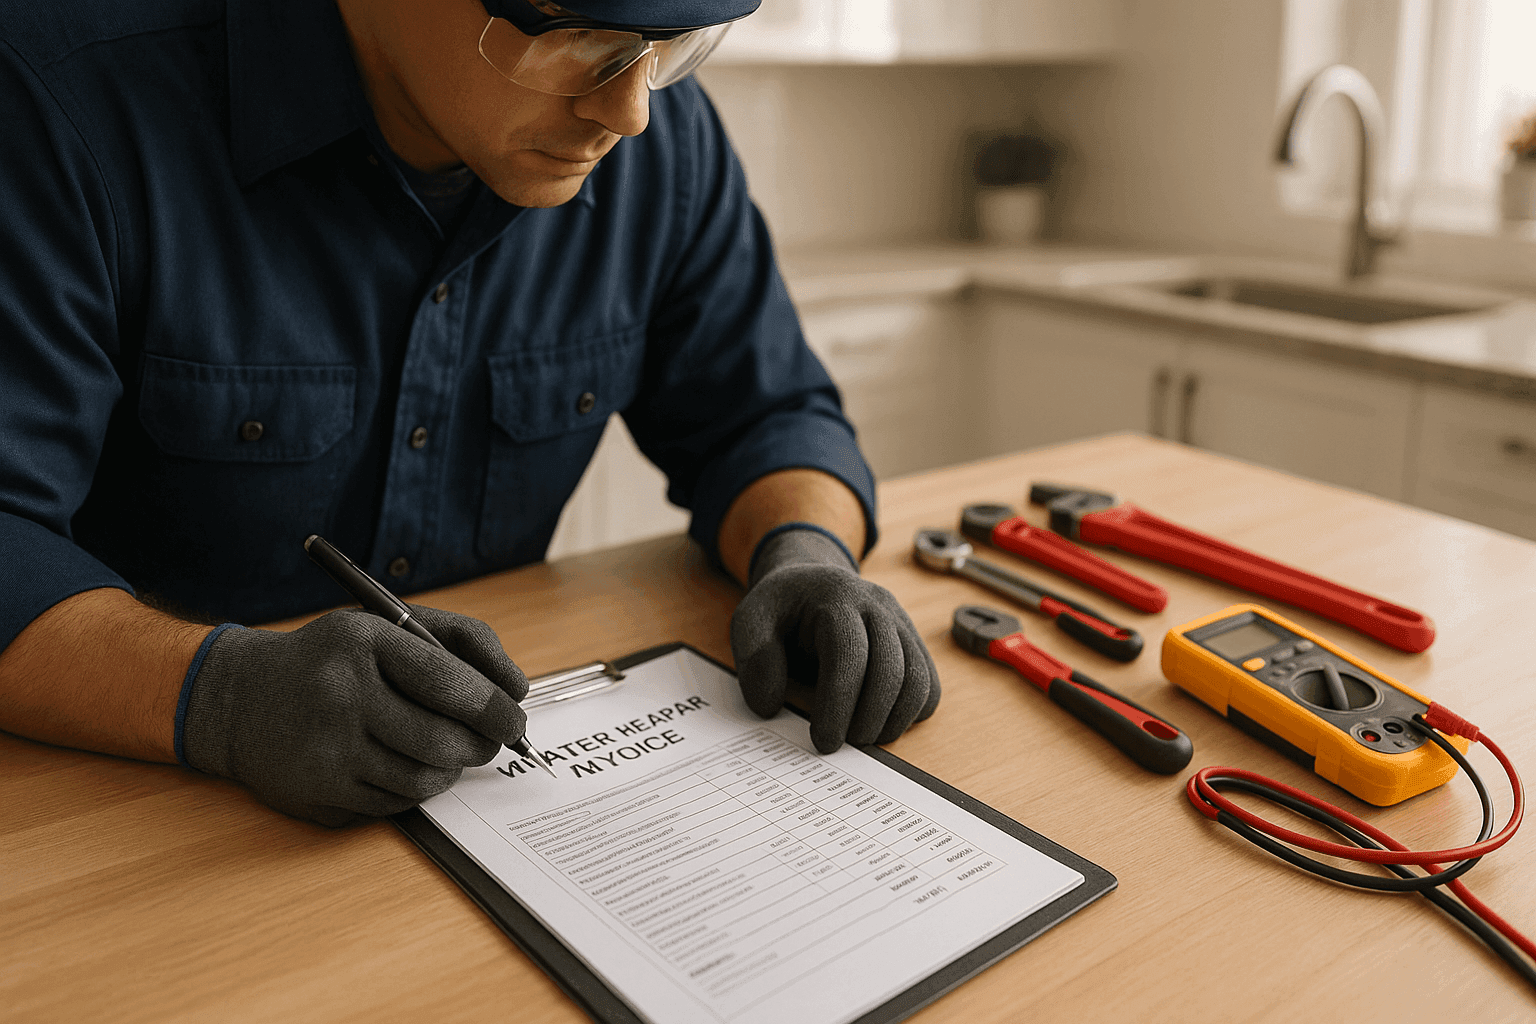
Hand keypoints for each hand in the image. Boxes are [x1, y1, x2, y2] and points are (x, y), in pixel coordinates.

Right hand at [182, 606, 527, 825]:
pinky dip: (415, 790)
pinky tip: (407, 766)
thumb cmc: (330, 659)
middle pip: (442, 740)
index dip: (493, 708)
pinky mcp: (317, 794)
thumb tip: (516, 690)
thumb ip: (460, 641)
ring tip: (449, 751)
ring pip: (424, 780)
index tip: (514, 719)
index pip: (449, 682)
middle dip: (481, 745)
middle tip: (490, 741)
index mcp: (362, 644)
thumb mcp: (387, 625)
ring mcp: (325, 751)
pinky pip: (393, 805)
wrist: (237, 699)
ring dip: (450, 769)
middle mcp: (340, 697)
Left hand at [730, 528, 939, 752]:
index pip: (849, 656)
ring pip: (918, 679)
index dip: (839, 705)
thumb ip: (754, 660)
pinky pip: (929, 683)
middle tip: (843, 744)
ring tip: (862, 737)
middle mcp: (878, 606)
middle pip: (891, 671)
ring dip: (893, 721)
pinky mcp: (913, 642)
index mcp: (836, 598)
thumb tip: (770, 706)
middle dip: (868, 719)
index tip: (823, 741)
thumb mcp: (751, 620)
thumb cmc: (782, 607)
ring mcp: (901, 623)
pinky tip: (881, 722)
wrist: (811, 582)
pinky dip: (912, 712)